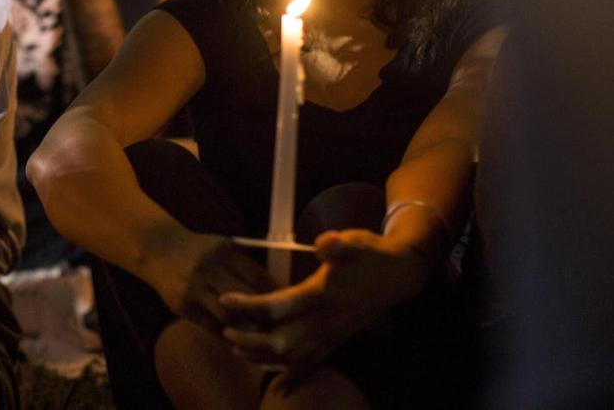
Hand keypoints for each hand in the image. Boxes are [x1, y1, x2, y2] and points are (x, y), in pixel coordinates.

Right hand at [144, 230, 277, 336]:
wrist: (157, 249)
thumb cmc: (199, 249)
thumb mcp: (223, 247)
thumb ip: (246, 266)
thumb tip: (277, 291)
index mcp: (223, 251)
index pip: (257, 277)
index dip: (276, 293)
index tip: (289, 304)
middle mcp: (207, 269)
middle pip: (245, 299)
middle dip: (264, 314)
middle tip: (279, 325)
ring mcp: (192, 289)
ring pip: (228, 317)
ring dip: (246, 329)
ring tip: (261, 335)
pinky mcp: (182, 307)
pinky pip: (211, 327)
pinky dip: (228, 335)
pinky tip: (240, 338)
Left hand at [218, 229, 430, 378]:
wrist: (400, 274)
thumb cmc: (370, 254)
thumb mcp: (354, 241)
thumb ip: (337, 245)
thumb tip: (326, 241)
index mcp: (322, 295)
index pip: (279, 306)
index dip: (250, 305)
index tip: (225, 300)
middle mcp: (326, 320)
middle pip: (281, 342)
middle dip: (250, 340)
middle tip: (225, 329)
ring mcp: (332, 334)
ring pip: (293, 357)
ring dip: (263, 357)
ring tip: (237, 348)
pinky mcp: (337, 340)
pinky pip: (312, 364)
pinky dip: (292, 374)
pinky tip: (279, 385)